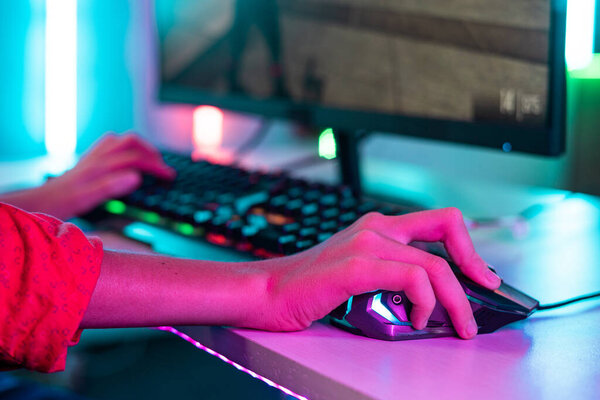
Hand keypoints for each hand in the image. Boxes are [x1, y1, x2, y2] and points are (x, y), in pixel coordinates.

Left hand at [40, 133, 174, 219]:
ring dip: (139, 146)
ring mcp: (92, 156)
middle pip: (131, 143)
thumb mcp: (87, 199)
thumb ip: (111, 187)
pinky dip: (124, 147)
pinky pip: (110, 144)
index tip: (170, 176)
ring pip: (121, 140)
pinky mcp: (88, 160)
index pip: (137, 159)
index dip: (157, 166)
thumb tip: (136, 177)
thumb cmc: (62, 203)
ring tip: (150, 159)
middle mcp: (97, 157)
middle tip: (163, 168)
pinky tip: (126, 159)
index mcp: (101, 166)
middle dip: (152, 152)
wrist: (40, 201)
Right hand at [251, 208, 501, 338]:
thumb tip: (429, 301)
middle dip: (474, 272)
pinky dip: (424, 302)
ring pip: (434, 264)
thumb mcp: (359, 274)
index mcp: (378, 227)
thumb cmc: (309, 288)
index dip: (468, 246)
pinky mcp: (355, 266)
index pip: (439, 221)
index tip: (480, 275)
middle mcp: (375, 228)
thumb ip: (390, 276)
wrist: (266, 292)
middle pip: (446, 234)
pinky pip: (411, 279)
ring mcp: (366, 244)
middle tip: (479, 303)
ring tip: (454, 325)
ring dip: (455, 299)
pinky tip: (417, 319)